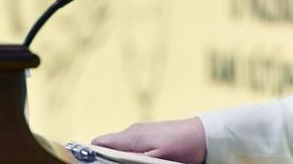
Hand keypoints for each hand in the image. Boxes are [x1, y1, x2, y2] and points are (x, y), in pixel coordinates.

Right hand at [92, 117, 206, 163]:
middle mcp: (132, 132)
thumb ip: (132, 161)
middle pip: (107, 147)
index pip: (99, 144)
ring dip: (117, 159)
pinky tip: (137, 162)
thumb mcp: (155, 160)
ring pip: (120, 148)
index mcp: (130, 137)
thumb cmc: (181, 147)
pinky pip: (132, 146)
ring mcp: (141, 133)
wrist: (204, 135)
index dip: (89, 155)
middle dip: (104, 160)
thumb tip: (113, 162)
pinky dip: (129, 156)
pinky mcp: (150, 136)